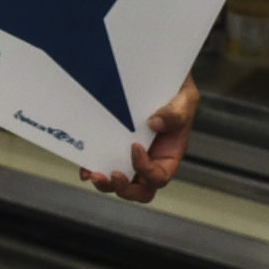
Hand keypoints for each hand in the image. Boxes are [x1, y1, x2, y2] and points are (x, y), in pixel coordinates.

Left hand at [79, 76, 197, 201]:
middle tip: (114, 175)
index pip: (159, 176)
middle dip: (126, 189)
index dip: (146, 169)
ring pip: (119, 182)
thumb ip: (176, 112)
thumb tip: (154, 123)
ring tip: (93, 175)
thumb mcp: (184, 98)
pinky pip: (103, 164)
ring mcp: (129, 155)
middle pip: (140, 190)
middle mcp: (149, 160)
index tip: (134, 146)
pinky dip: (93, 168)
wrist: (157, 78)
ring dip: (106, 184)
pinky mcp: (112, 145)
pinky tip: (84, 168)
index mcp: (168, 155)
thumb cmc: (175, 93)